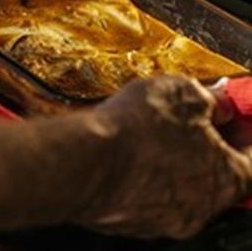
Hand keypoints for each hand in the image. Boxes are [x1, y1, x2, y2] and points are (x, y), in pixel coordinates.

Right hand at [75, 76, 251, 238]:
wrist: (81, 161)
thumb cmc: (136, 132)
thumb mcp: (183, 93)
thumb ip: (210, 99)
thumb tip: (217, 103)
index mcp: (229, 179)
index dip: (245, 133)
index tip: (235, 117)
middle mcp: (201, 208)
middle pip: (215, 177)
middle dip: (205, 148)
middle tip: (189, 122)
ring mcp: (163, 221)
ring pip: (177, 189)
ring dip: (170, 164)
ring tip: (148, 136)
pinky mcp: (128, 224)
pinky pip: (143, 198)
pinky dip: (140, 178)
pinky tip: (125, 154)